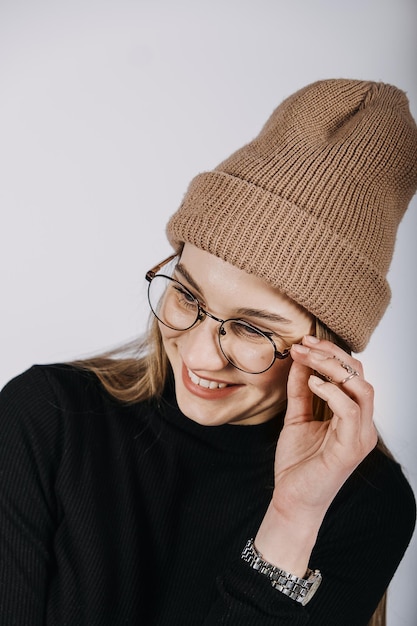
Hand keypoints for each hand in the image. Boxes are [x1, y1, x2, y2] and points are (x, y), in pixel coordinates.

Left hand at [273, 334, 377, 520]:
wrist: (291, 501)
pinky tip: (312, 383)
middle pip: (360, 375)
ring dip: (333, 367)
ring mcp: (360, 436)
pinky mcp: (350, 448)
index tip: (303, 342)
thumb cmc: (297, 464)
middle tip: (303, 345)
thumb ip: (300, 391)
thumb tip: (298, 361)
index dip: (329, 353)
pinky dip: (333, 392)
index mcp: (352, 416)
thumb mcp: (296, 418)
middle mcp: (362, 424)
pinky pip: (351, 411)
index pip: (353, 374)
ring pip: (362, 388)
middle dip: (331, 354)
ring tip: (308, 359)